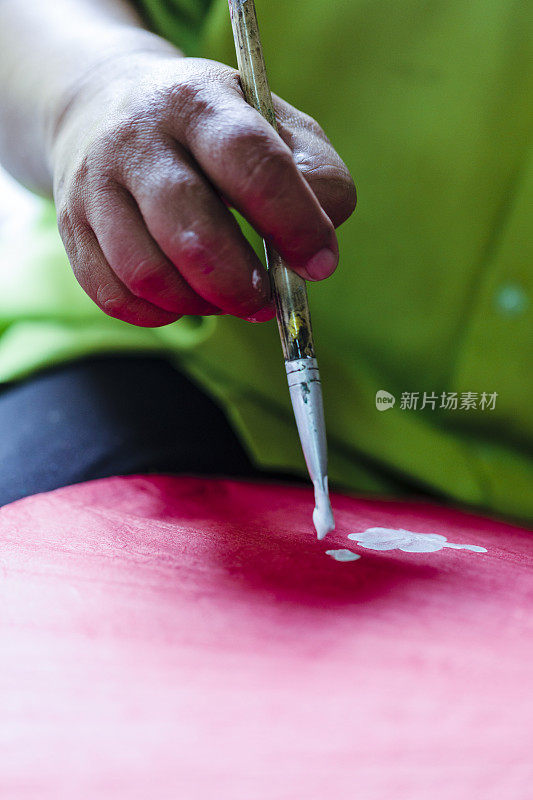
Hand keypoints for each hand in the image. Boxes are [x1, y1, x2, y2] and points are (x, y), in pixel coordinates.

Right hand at [51, 55, 355, 326]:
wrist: (103, 105)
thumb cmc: (208, 129)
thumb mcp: (270, 122)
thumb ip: (315, 175)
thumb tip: (319, 252)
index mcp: (200, 102)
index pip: (251, 163)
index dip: (292, 222)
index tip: (319, 264)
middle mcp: (137, 137)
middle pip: (191, 230)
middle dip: (240, 284)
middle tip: (267, 301)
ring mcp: (94, 183)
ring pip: (147, 273)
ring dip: (200, 304)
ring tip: (226, 298)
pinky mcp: (70, 225)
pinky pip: (113, 295)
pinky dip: (159, 314)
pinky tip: (185, 299)